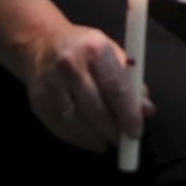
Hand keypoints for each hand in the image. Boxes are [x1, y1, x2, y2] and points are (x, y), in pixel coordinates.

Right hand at [23, 23, 151, 153]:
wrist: (40, 43)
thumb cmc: (85, 49)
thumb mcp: (112, 53)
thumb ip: (130, 81)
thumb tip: (147, 111)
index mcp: (94, 49)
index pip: (114, 86)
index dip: (127, 112)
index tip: (137, 132)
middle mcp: (70, 65)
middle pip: (93, 108)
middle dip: (111, 130)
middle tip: (124, 141)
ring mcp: (50, 85)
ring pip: (75, 122)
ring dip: (95, 138)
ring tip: (107, 142)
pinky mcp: (37, 101)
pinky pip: (60, 128)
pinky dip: (78, 139)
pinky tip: (90, 141)